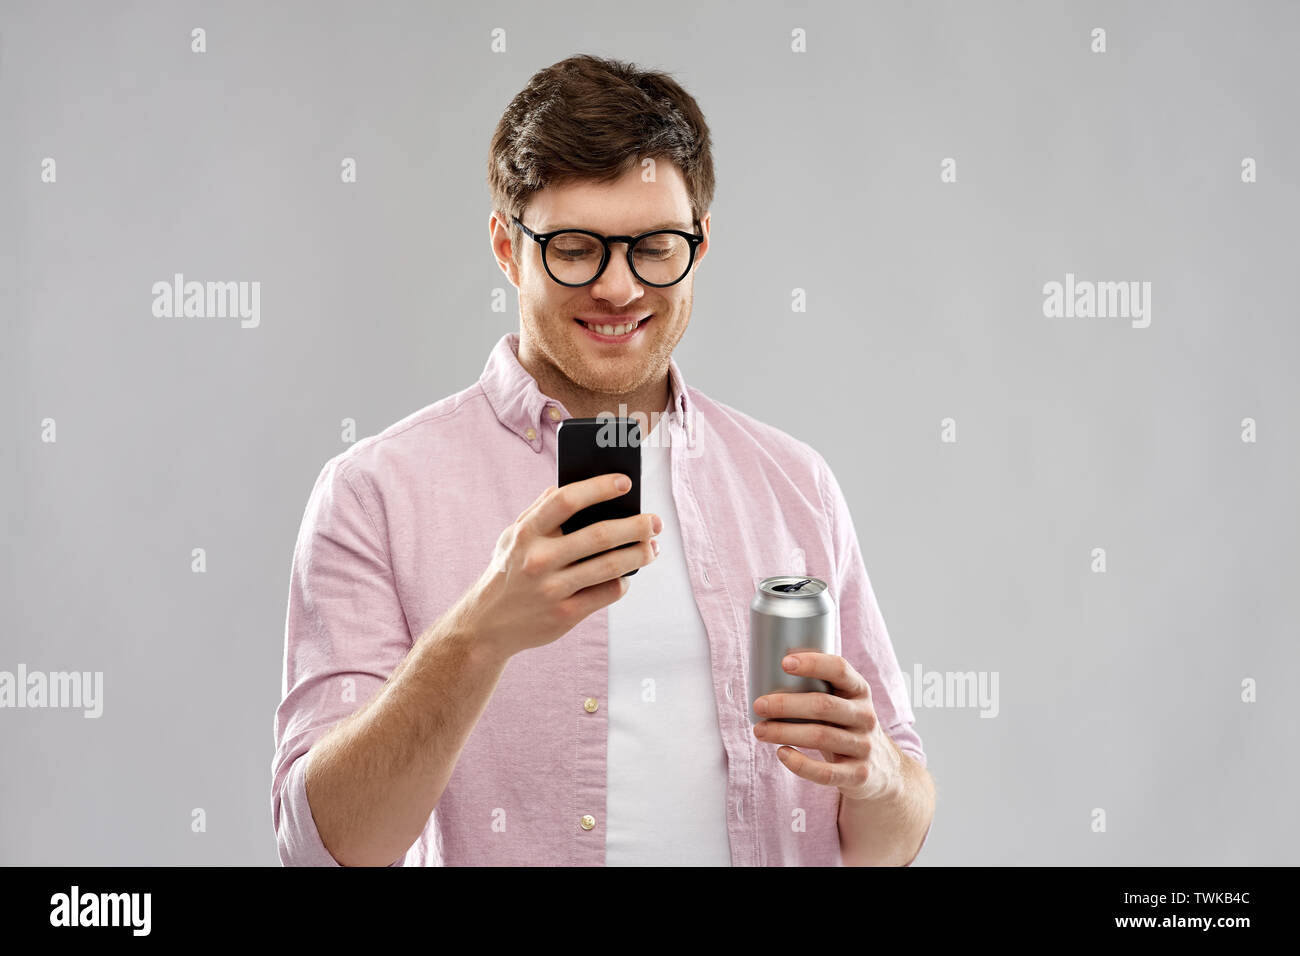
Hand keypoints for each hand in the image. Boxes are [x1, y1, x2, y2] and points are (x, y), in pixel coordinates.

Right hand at [452, 475, 660, 659]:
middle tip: (655, 522)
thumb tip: (569, 485)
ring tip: (653, 548)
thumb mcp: (511, 537)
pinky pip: (607, 593)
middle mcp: (539, 559)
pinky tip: (627, 575)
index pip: (566, 500)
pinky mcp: (564, 615)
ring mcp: (552, 589)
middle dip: (635, 526)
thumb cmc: (508, 572)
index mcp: (526, 533)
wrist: (487, 625)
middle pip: (599, 536)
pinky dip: (623, 582)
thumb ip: (538, 510)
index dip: (599, 488)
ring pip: (610, 566)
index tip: (625, 482)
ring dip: (639, 554)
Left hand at [752, 652, 903, 802]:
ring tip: (759, 730)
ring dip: (785, 732)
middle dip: (787, 704)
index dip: (813, 663)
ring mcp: (864, 746)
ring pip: (821, 736)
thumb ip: (818, 688)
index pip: (840, 669)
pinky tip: (782, 754)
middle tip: (759, 705)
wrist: (882, 769)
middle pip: (823, 705)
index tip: (784, 663)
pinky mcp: (858, 774)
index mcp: (859, 691)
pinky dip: (801, 764)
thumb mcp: (843, 702)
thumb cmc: (846, 726)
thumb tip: (765, 673)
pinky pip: (826, 772)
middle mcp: (865, 716)